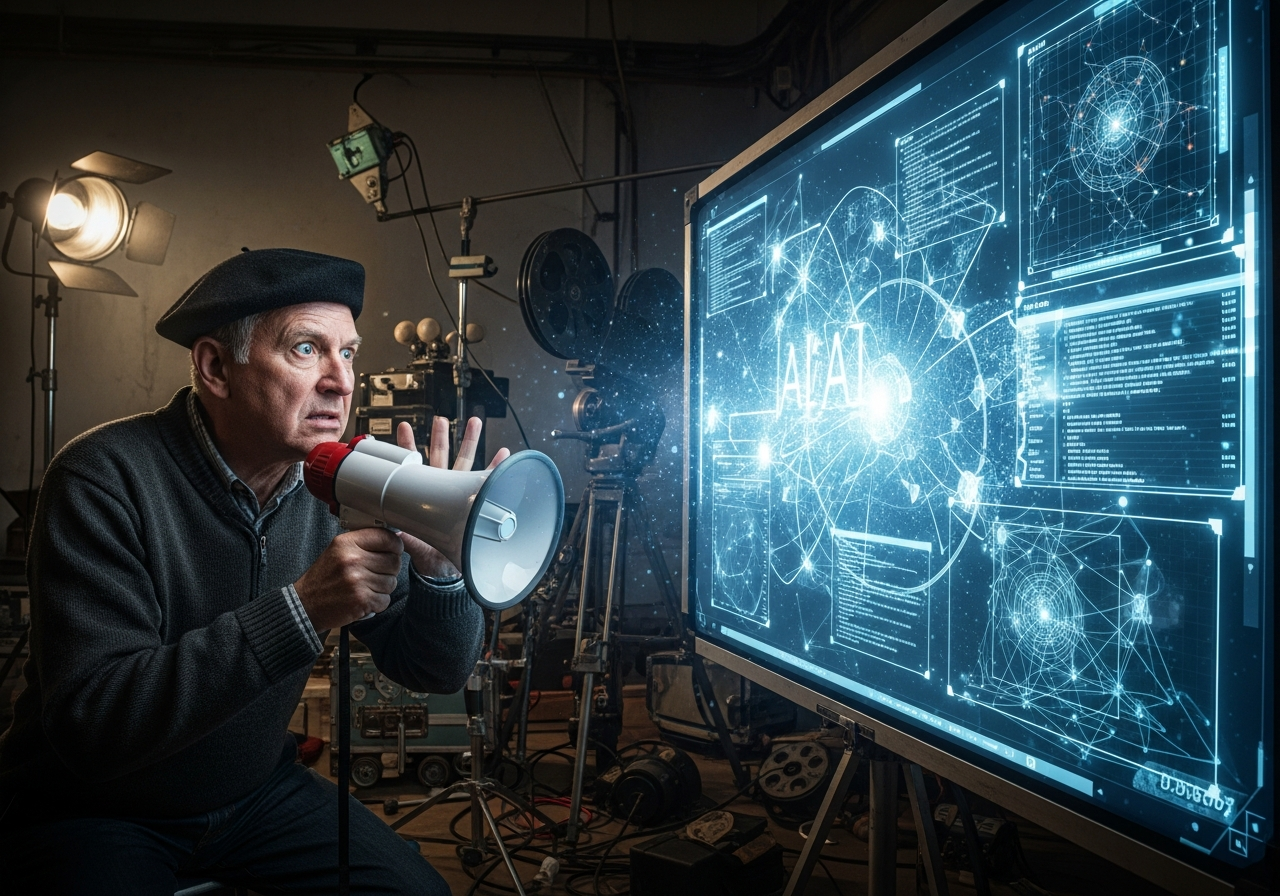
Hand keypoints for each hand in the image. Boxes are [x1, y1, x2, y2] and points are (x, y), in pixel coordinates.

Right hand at [294, 527, 403, 630]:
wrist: (306, 604)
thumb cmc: (325, 576)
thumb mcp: (338, 550)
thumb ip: (364, 542)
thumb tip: (396, 537)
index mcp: (347, 543)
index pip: (387, 538)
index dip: (395, 545)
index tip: (393, 551)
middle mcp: (352, 559)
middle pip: (394, 561)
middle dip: (389, 570)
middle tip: (373, 574)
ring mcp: (357, 581)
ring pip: (392, 582)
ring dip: (382, 588)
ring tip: (365, 587)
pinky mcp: (361, 600)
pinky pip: (385, 599)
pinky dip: (377, 603)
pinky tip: (363, 599)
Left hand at [396, 416, 510, 577]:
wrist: (446, 569)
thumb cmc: (428, 554)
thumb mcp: (413, 540)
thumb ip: (402, 531)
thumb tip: (390, 522)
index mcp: (424, 493)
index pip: (414, 466)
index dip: (408, 447)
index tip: (404, 428)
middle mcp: (443, 488)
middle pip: (441, 455)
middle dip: (441, 436)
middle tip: (440, 419)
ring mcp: (461, 493)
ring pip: (466, 461)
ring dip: (471, 441)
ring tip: (474, 421)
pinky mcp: (478, 502)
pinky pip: (489, 482)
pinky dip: (496, 467)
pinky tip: (503, 453)